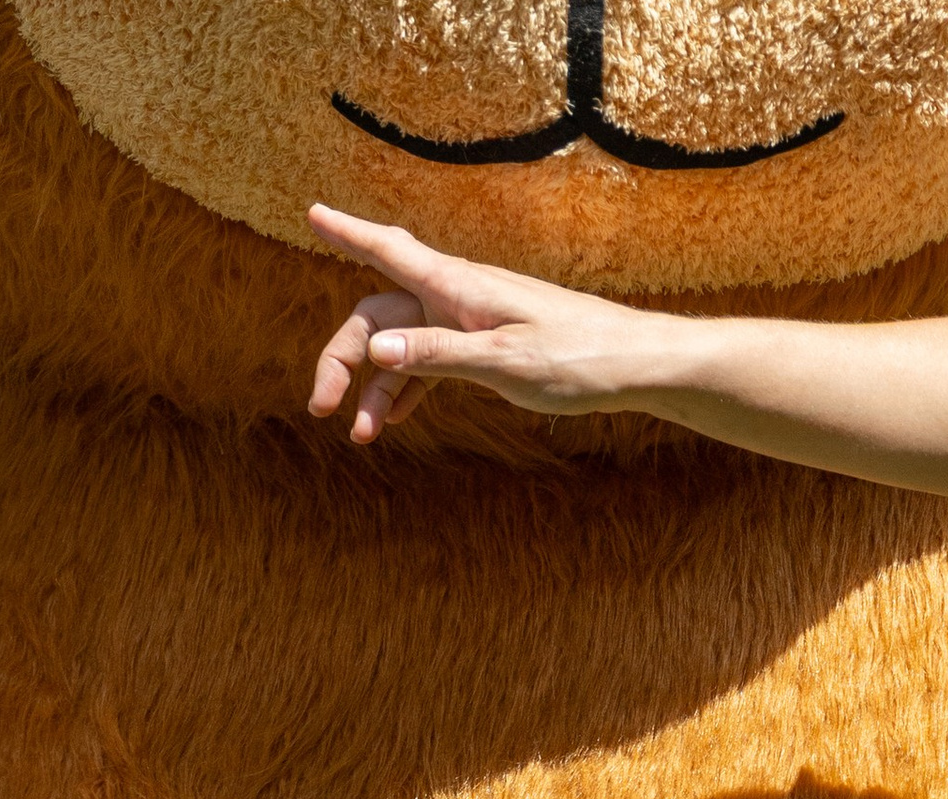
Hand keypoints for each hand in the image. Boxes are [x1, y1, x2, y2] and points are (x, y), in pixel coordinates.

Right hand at [305, 203, 656, 442]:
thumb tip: (377, 347)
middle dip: (341, 358)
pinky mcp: (483, 343)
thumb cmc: (578, 358)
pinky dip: (406, 389)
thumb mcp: (505, 361)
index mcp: (458, 287)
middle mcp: (456, 296)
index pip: (390, 251)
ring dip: (374, 388)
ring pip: (399, 345)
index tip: (313, 213)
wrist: (634, 363)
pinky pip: (428, 361)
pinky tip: (392, 422)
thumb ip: (438, 353)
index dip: (348, 233)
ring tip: (362, 436)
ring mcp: (468, 319)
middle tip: (320, 407)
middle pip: (376, 315)